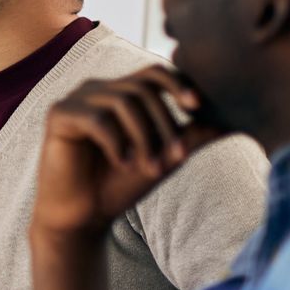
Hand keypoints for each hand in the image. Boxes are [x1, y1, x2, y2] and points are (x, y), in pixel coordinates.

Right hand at [32, 67, 223, 239]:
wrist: (82, 216)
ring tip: (149, 168)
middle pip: (142, 89)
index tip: (196, 108)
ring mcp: (75, 100)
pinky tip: (122, 163)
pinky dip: (116, 143)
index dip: (177, 83)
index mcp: (119, 94)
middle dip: (165, 125)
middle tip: (176, 159)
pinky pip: (97, 119)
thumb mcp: (163, 156)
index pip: (153, 73)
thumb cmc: (119, 185)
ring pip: (123, 102)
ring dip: (145, 138)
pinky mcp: (58, 115)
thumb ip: (191, 136)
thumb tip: (231, 120)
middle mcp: (96, 90)